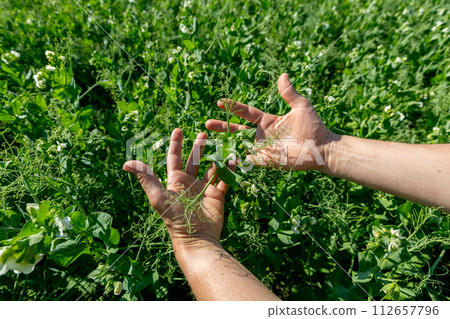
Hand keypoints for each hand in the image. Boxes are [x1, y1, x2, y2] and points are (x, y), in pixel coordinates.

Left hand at [123, 129, 231, 252]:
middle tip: (204, 133)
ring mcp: (204, 189)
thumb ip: (146, 178)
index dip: (175, 144)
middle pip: (194, 160)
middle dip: (198, 147)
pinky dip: (230, 170)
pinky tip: (235, 159)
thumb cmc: (174, 217)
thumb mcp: (158, 197)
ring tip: (222, 144)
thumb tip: (126, 163)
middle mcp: (190, 183)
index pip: (174, 158)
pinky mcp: (217, 195)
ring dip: (216, 156)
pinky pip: (225, 180)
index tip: (178, 130)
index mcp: (176, 181)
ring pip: (211, 168)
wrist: (196, 237)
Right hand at [206, 73, 338, 170]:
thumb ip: (289, 93)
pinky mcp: (266, 161)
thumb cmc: (313, 127)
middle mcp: (262, 135)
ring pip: (239, 145)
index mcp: (268, 121)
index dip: (233, 107)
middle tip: (206, 123)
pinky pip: (248, 161)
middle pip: (237, 130)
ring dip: (224, 143)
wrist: (322, 147)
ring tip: (208, 141)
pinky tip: (222, 158)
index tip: (220, 101)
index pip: (246, 113)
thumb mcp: (301, 106)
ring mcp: (262, 148)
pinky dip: (236, 160)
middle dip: (222, 127)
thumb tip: (283, 74)